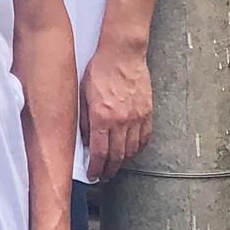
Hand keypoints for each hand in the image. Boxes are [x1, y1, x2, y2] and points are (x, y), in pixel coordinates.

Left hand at [82, 37, 153, 181]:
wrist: (122, 54)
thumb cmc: (99, 70)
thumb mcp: (82, 94)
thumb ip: (84, 120)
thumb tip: (85, 140)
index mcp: (101, 117)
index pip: (99, 152)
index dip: (95, 168)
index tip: (93, 175)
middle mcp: (121, 121)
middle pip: (117, 156)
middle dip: (109, 170)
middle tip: (104, 175)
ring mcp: (136, 117)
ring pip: (132, 150)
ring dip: (123, 161)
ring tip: (116, 165)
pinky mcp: (147, 112)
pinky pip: (145, 138)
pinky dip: (138, 148)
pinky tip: (132, 151)